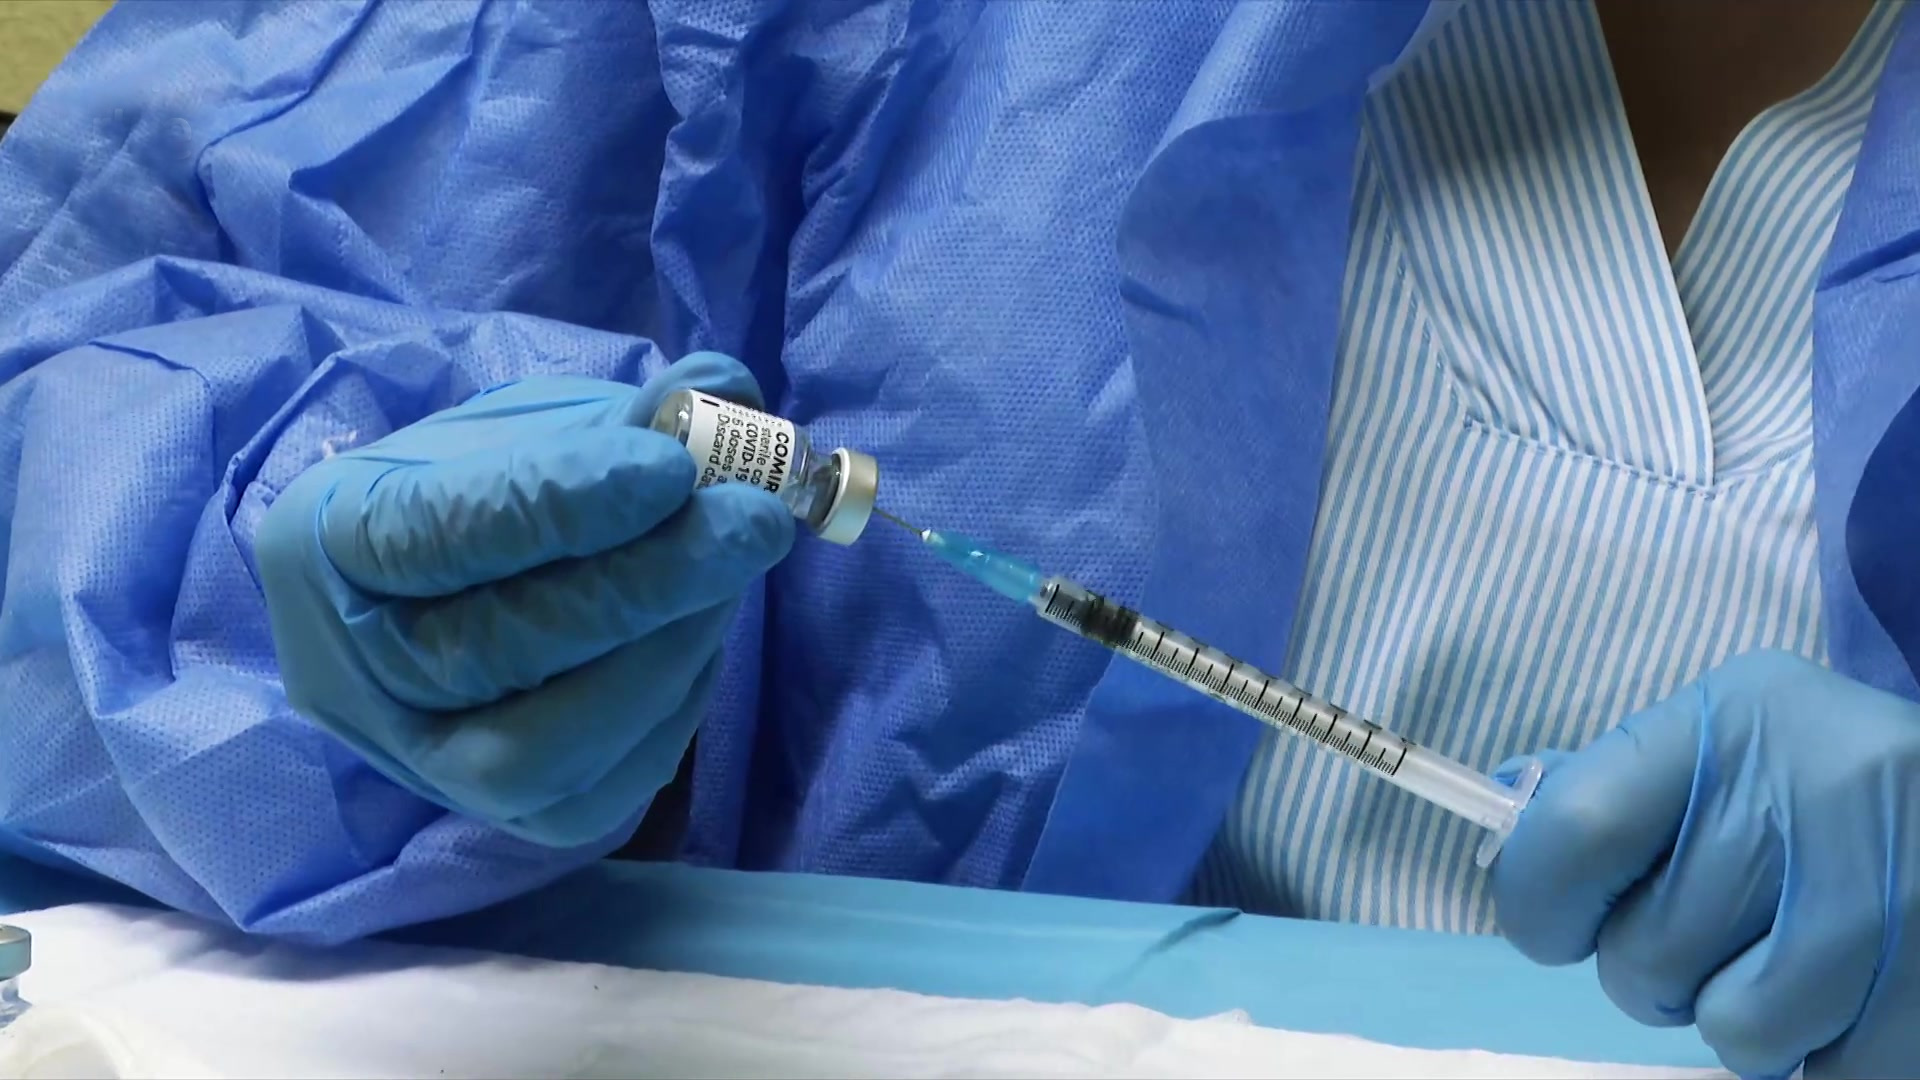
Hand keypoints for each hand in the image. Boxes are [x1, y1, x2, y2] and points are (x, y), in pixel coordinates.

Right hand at [256, 352, 793, 848]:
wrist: (420, 603)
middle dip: (644, 585)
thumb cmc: (467, 494)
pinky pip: (596, 795)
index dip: (561, 503)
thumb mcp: (522, 430)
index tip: (673, 466)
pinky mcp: (495, 822)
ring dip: (665, 656)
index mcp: (326, 541)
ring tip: (731, 575)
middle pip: (493, 650)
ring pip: (539, 750)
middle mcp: (350, 671)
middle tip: (751, 522)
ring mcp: (416, 763)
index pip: (435, 532)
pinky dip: (670, 710)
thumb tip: (727, 391)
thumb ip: (615, 415)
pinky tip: (699, 636)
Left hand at [1493, 650, 1919, 1079]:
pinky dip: (1823, 1055)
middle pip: (1643, 953)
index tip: (1556, 925)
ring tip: (1801, 958)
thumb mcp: (1736, 742)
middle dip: (1655, 970)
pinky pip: (1820, 1074)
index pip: (1574, 833)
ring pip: (1729, 1030)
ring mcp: (1889, 896)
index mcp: (1736, 718)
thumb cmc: (1835, 783)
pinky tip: (1858, 991)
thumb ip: (1619, 788)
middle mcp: (1815, 792)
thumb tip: (1505, 828)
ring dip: (1744, 1017)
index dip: (1538, 904)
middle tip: (1722, 933)